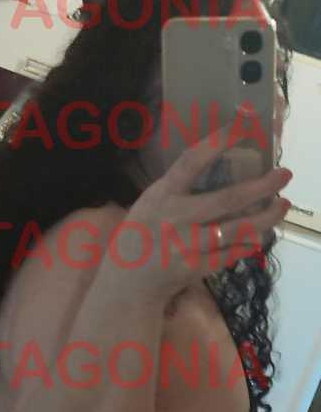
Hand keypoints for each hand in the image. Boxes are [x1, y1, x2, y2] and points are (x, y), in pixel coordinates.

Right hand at [113, 121, 292, 301]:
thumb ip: (178, 189)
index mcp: (161, 196)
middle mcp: (175, 219)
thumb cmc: (137, 238)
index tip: (243, 126)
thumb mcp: (150, 204)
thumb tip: (217, 168)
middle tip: (284, 174)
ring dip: (265, 217)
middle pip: (227, 199)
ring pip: (236, 229)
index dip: (218, 141)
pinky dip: (248, 244)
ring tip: (283, 205)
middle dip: (261, 186)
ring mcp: (187, 246)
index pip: (191, 161)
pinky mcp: (195, 269)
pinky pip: (230, 254)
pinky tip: (262, 234)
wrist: (126, 285)